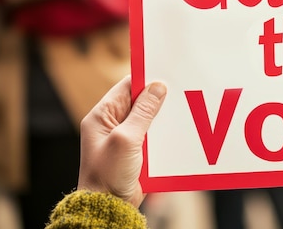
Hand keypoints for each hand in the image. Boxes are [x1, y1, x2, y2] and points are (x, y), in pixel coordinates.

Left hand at [77, 76, 166, 206]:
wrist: (109, 207)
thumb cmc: (108, 175)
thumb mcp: (126, 139)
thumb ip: (142, 112)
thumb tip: (158, 87)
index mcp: (102, 117)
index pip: (125, 87)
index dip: (145, 80)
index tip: (166, 75)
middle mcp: (112, 124)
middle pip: (139, 101)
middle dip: (158, 99)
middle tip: (178, 93)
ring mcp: (124, 138)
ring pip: (148, 119)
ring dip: (162, 118)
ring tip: (180, 112)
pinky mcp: (135, 151)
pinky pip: (152, 135)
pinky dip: (163, 134)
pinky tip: (176, 132)